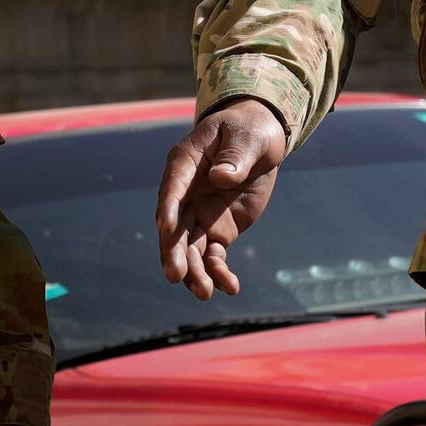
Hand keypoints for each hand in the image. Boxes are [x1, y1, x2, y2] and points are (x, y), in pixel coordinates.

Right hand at [155, 101, 292, 298]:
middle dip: (174, 252)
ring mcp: (199, 215)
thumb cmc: (249, 132)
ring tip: (204, 293)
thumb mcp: (247, 138)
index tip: (167, 231)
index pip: (172, 189)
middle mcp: (185, 194)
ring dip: (195, 271)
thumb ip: (235, 156)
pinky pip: (214, 256)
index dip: (168, 210)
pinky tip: (231, 287)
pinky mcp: (217, 230)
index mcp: (185, 164)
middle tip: (177, 276)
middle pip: (174, 227)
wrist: (259, 143)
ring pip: (190, 248)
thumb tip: (221, 177)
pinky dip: (219, 272)